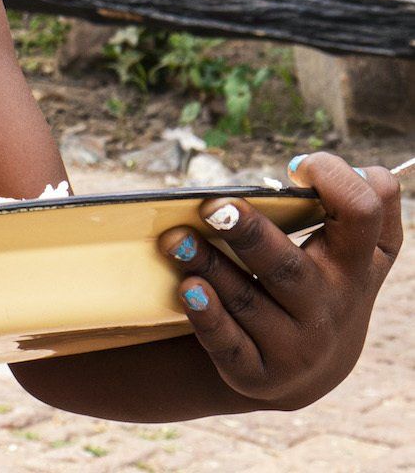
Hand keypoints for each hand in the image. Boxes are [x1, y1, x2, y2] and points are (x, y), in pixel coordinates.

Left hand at [157, 152, 402, 409]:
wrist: (305, 368)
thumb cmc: (325, 283)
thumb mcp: (357, 252)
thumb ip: (360, 207)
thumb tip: (348, 167)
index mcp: (358, 265)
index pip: (363, 216)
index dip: (337, 182)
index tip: (297, 166)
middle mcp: (332, 307)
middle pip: (289, 267)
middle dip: (249, 235)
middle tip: (213, 206)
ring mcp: (296, 345)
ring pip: (247, 301)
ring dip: (207, 265)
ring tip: (175, 238)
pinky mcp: (258, 373)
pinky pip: (228, 344)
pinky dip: (207, 316)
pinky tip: (189, 289)